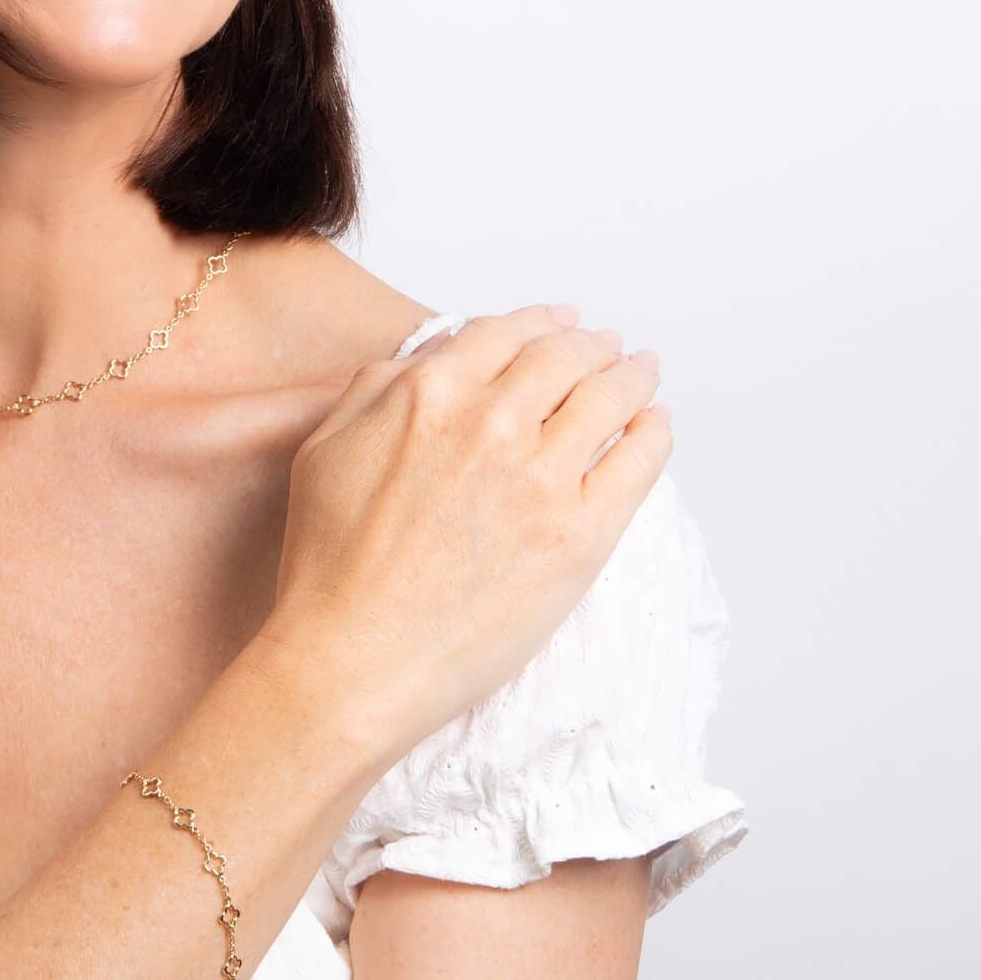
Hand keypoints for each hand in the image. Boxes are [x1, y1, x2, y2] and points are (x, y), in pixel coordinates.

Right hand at [263, 304, 671, 755]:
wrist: (354, 658)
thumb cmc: (329, 565)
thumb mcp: (326, 448)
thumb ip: (381, 388)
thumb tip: (435, 357)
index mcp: (429, 392)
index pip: (506, 332)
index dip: (541, 322)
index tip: (560, 323)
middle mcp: (492, 421)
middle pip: (566, 357)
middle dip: (591, 345)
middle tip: (605, 348)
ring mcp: (542, 478)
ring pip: (610, 398)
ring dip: (631, 377)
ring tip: (640, 374)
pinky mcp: (580, 536)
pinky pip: (639, 463)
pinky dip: (653, 432)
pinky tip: (654, 425)